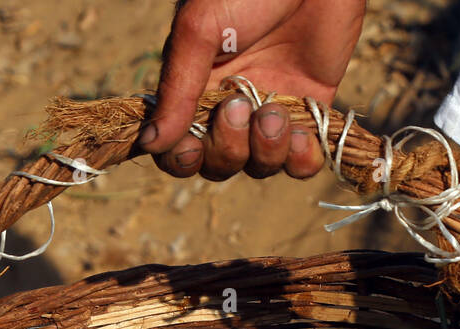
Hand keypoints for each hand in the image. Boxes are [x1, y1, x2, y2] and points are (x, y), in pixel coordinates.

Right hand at [139, 0, 365, 179]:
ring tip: (276, 112)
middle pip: (217, 164)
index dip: (182, 158)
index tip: (193, 144)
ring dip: (265, 152)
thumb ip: (177, 89)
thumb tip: (148, 144)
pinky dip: (301, 160)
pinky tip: (302, 135)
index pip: (176, 147)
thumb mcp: (201, 31)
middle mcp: (230, 107)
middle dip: (227, 148)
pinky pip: (302, 163)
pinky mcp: (311, 111)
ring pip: (258, 166)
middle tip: (241, 106)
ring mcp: (270, 111)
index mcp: (195, 89)